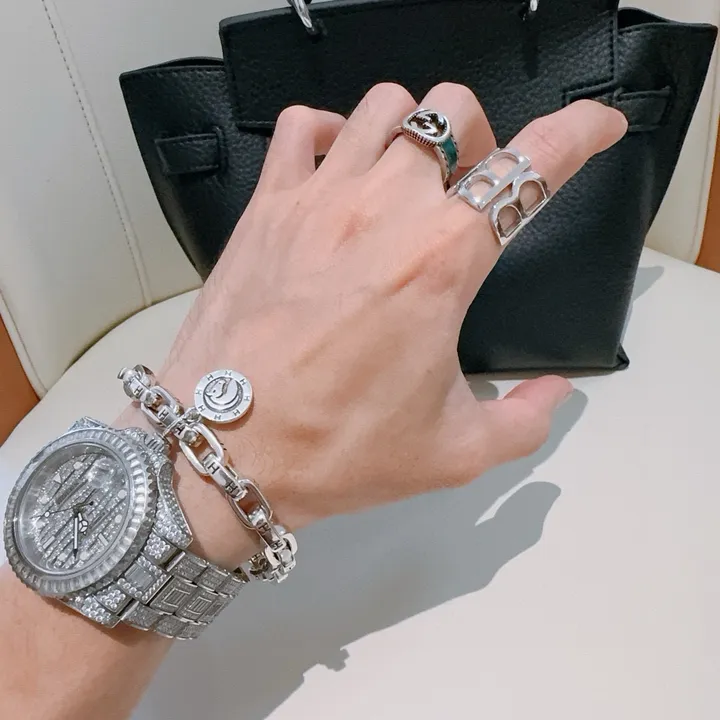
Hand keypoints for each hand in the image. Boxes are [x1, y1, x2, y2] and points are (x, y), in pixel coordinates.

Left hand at [146, 83, 625, 564]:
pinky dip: (330, 131)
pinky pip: (301, 127)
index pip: (532, 166)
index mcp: (442, 261)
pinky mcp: (266, 207)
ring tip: (409, 177)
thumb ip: (524, 420)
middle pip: (454, 112)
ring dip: (414, 130)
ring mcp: (317, 199)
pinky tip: (335, 170)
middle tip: (473, 189)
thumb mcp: (453, 452)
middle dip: (481, 139)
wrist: (222, 451)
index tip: (598, 127)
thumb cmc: (335, 451)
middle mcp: (383, 210)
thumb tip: (555, 393)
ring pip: (384, 104)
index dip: (579, 133)